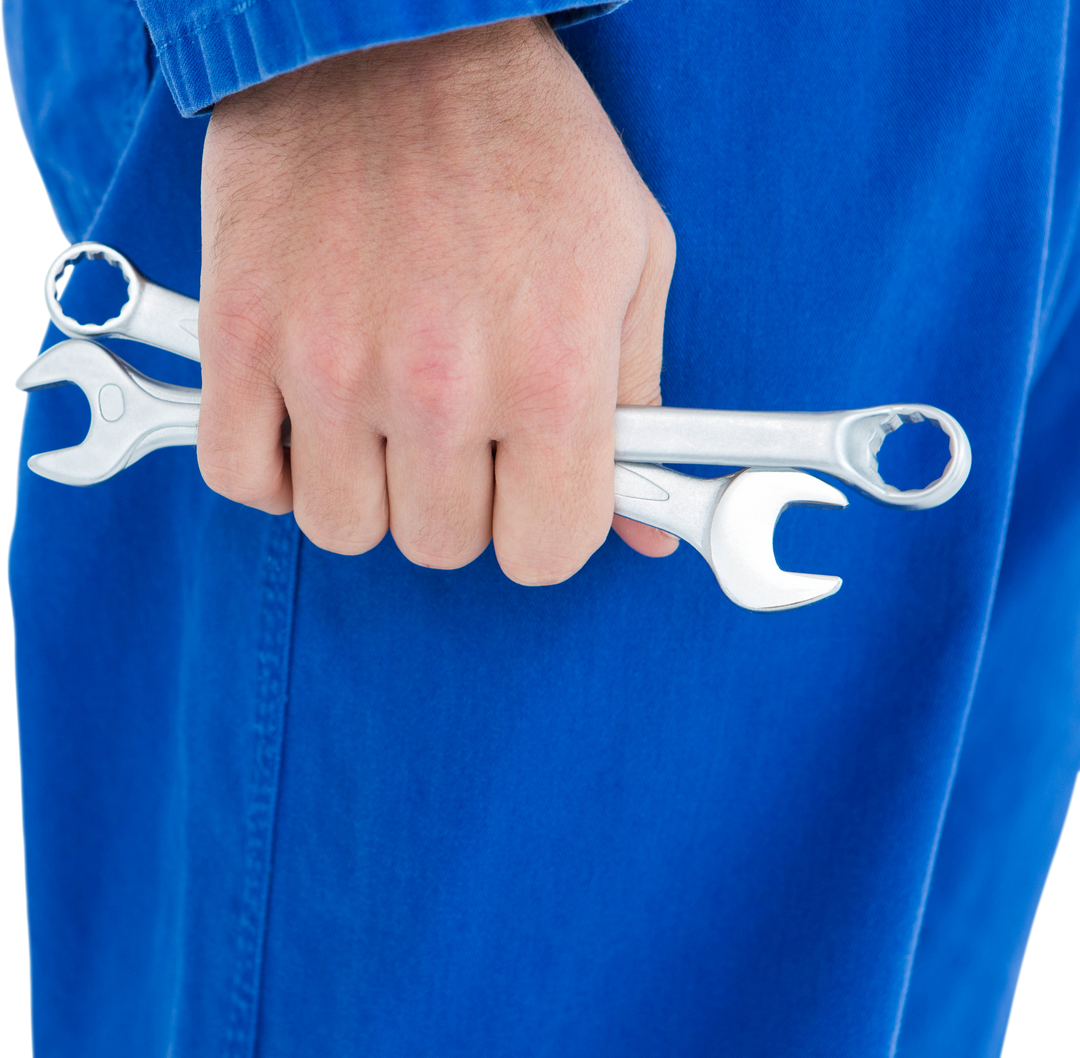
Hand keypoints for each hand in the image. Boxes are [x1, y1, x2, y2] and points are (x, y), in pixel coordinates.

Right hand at [198, 16, 676, 583]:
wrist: (390, 27)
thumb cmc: (526, 141)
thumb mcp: (629, 259)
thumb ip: (639, 407)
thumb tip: (640, 535)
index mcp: (551, 372)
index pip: (547, 550)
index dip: (543, 533)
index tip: (531, 498)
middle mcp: (438, 385)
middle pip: (443, 545)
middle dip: (460, 503)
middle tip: (459, 431)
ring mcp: (327, 366)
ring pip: (344, 528)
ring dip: (370, 490)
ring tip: (385, 414)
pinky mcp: (240, 337)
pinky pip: (241, 477)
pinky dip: (276, 467)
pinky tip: (311, 414)